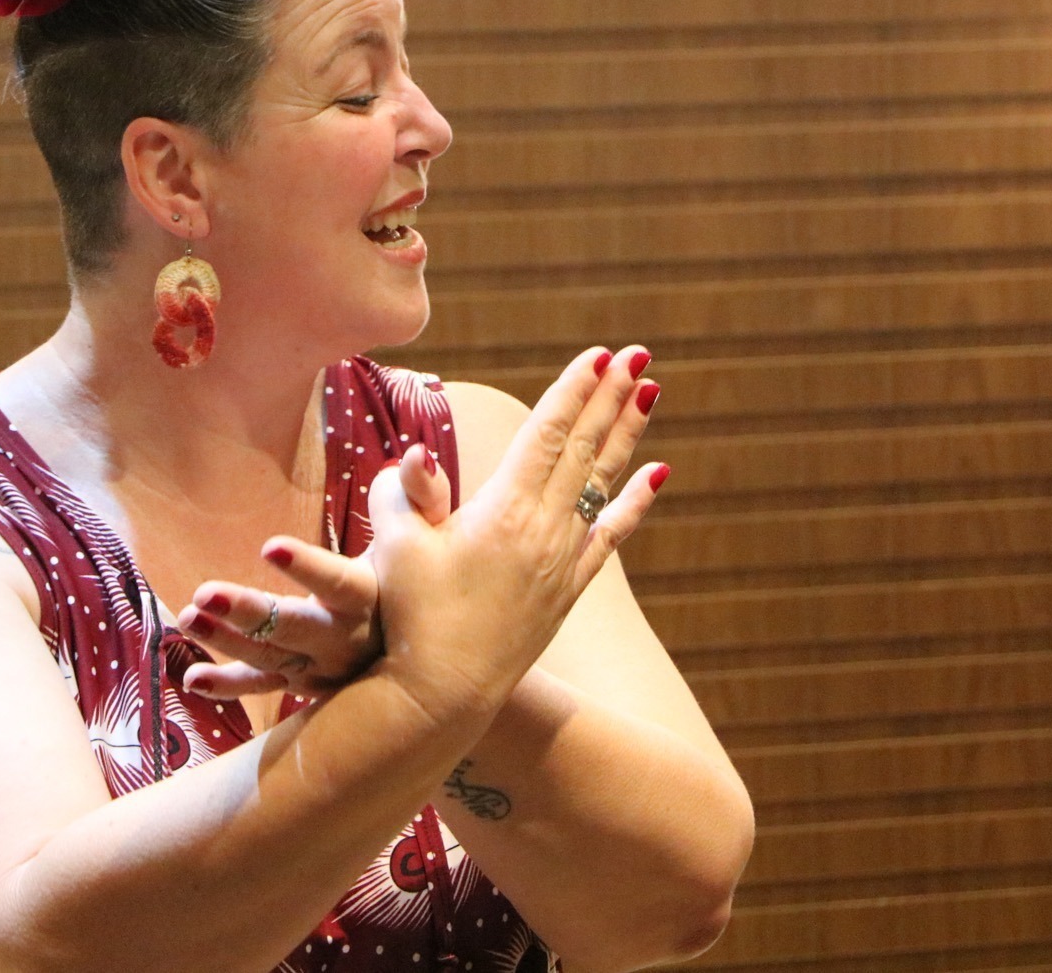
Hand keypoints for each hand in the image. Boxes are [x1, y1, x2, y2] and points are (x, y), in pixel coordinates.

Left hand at [175, 458, 453, 701]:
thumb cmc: (427, 576)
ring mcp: (324, 668)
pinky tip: (191, 681)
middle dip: (251, 614)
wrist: (442, 653)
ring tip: (188, 616)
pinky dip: (229, 685)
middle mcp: (347, 641)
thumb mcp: (431, 535)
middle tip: (204, 594)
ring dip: (227, 641)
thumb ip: (420, 494)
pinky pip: (265, 687)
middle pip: (296, 629)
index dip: (307, 568)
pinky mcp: (307, 682)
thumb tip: (416, 454)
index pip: (340, 584)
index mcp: (374, 599)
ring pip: (271, 659)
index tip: (269, 547)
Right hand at [367, 344, 667, 715]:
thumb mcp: (392, 546)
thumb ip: (401, 491)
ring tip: (650, 391)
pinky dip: (635, 503)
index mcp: (503, 511)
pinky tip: (658, 476)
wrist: (440, 696)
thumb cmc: (407, 617)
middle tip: (637, 354)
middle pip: (584, 449)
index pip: (547, 435)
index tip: (598, 354)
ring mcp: (561, 562)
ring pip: (603, 484)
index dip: (572, 391)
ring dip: (626, 435)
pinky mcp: (565, 591)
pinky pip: (610, 536)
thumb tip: (415, 455)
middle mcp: (543, 532)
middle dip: (609, 397)